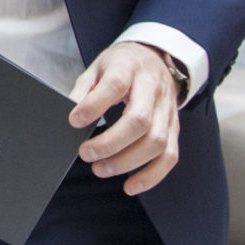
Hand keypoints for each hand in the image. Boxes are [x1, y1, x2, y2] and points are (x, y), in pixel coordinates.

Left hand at [70, 42, 181, 194]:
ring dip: (127, 162)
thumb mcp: (98, 67)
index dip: (94, 105)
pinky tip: (131, 186)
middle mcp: (153, 89)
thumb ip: (84, 89)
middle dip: (111, 142)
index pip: (115, 86)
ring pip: (157, 141)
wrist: (156, 58)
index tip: (74, 121)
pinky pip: (169, 155)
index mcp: (129, 68)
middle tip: (86, 153)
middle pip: (139, 120)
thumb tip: (69, 112)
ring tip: (100, 169)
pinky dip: (151, 175)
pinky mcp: (175, 128)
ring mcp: (167, 110)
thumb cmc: (122, 66)